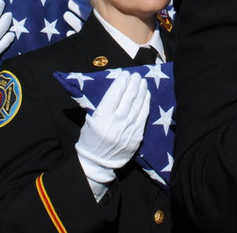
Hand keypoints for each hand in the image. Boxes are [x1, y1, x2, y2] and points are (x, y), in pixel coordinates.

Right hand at [75, 71, 150, 186]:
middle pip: (128, 98)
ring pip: (138, 105)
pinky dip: (145, 104)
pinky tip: (146, 95)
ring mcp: (128, 130)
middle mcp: (116, 123)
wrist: (98, 163)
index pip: (114, 95)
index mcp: (101, 118)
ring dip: (141, 91)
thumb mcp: (90, 120)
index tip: (125, 74)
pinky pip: (143, 116)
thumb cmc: (91, 138)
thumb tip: (116, 87)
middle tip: (136, 75)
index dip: (121, 82)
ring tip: (142, 81)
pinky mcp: (137, 137)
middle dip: (133, 84)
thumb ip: (102, 105)